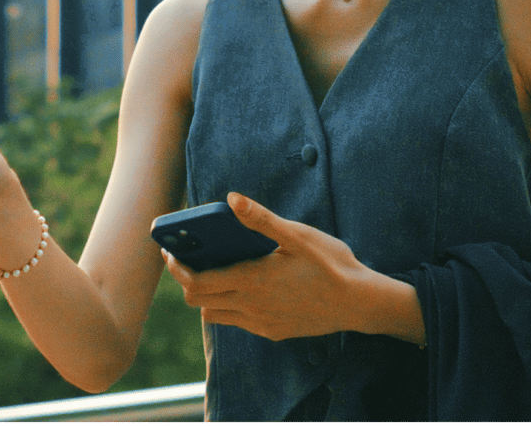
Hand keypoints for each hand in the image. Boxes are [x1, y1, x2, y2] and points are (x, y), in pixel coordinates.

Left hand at [161, 192, 381, 340]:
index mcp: (252, 280)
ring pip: (213, 315)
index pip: (196, 282)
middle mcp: (251, 306)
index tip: (169, 251)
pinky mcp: (273, 331)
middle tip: (186, 257)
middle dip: (185, 279)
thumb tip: (231, 199)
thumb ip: (261, 219)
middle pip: (198, 300)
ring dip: (205, 294)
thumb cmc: (331, 264)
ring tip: (213, 269)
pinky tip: (242, 285)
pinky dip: (227, 305)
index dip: (176, 268)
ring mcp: (261, 322)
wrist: (360, 304)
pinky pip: (236, 322)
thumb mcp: (298, 236)